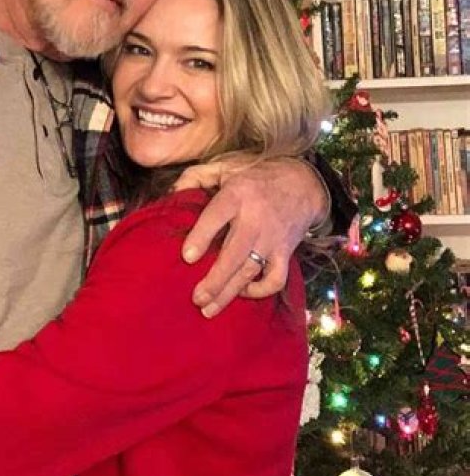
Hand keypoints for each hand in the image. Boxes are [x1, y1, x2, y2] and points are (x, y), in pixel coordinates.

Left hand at [177, 156, 327, 314]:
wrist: (302, 182)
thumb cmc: (255, 177)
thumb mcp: (226, 167)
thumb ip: (196, 177)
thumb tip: (173, 192)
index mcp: (238, 195)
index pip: (217, 215)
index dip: (202, 237)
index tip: (187, 257)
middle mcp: (256, 219)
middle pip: (234, 254)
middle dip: (215, 279)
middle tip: (196, 298)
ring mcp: (272, 238)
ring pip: (250, 271)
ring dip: (229, 292)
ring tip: (209, 309)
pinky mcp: (286, 251)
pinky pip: (276, 278)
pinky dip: (261, 290)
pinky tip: (243, 293)